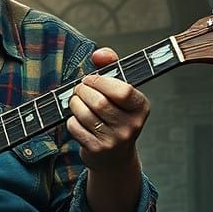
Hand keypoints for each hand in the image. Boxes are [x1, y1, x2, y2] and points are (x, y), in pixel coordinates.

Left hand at [67, 47, 150, 172]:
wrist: (114, 156)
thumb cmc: (115, 114)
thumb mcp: (119, 90)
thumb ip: (111, 66)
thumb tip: (99, 54)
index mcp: (141, 107)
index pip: (122, 91)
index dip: (101, 81)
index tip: (91, 79)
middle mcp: (132, 125)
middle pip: (99, 102)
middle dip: (82, 91)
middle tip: (79, 89)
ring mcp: (115, 140)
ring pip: (85, 115)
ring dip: (74, 104)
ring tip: (75, 101)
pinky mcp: (98, 150)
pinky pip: (76, 128)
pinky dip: (71, 120)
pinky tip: (76, 119)